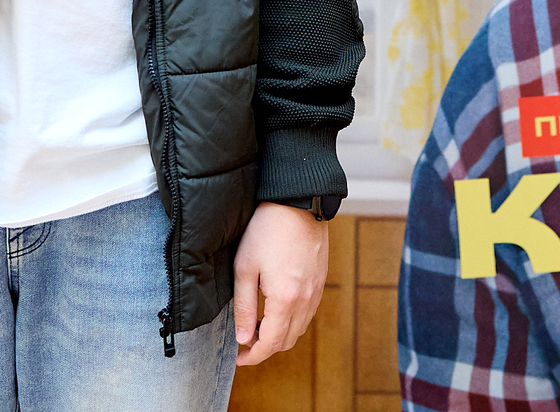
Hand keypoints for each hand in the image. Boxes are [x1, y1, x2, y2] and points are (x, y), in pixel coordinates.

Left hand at [232, 201, 328, 365]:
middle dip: (265, 348)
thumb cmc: (267, 230)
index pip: (270, 344)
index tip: (239, 358)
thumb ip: (244, 307)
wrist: (298, 202)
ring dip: (279, 335)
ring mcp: (316, 291)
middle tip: (245, 339)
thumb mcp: (245, 268)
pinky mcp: (320, 281)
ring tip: (258, 324)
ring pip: (299, 329)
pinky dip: (292, 321)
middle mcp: (305, 301)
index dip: (253, 357)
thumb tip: (242, 337)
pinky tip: (276, 308)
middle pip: (286, 341)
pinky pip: (307, 313)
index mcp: (285, 300)